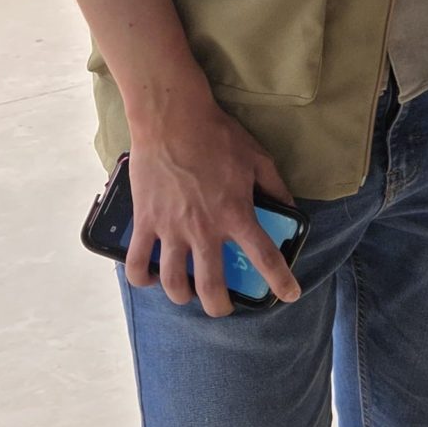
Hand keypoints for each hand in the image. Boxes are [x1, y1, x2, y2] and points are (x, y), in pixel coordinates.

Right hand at [123, 95, 300, 316]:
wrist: (173, 119)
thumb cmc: (218, 136)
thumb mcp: (258, 159)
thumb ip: (276, 188)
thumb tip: (290, 208)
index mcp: (236, 214)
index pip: (264, 257)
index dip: (280, 281)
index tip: (289, 295)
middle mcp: (204, 229)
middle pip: (211, 285)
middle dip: (219, 306)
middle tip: (222, 307)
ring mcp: (171, 228)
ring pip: (173, 281)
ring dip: (181, 296)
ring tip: (187, 295)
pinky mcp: (145, 221)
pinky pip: (137, 261)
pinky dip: (141, 278)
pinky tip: (150, 279)